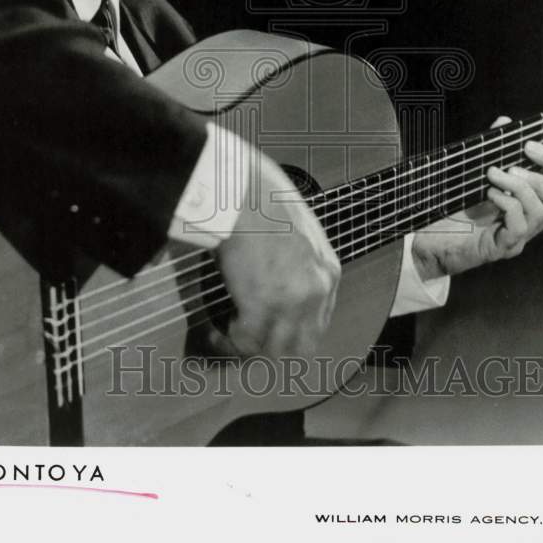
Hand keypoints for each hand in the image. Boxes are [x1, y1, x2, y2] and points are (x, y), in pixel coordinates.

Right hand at [212, 152, 340, 358]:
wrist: (243, 191)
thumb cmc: (262, 198)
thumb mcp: (299, 229)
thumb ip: (298, 259)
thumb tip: (276, 275)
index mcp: (328, 272)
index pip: (317, 323)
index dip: (287, 332)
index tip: (264, 329)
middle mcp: (316, 291)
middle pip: (300, 346)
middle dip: (270, 348)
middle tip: (244, 341)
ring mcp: (292, 302)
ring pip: (273, 350)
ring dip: (246, 349)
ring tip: (223, 338)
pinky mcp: (262, 307)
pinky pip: (245, 342)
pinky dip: (226, 342)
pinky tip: (214, 332)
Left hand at [411, 115, 542, 279]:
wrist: (428, 239)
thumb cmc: (452, 207)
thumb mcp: (472, 174)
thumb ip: (490, 149)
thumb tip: (504, 121)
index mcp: (528, 201)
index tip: (527, 144)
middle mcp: (530, 221)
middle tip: (513, 165)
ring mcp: (519, 236)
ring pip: (541, 211)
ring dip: (519, 187)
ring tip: (493, 175)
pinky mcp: (502, 248)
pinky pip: (520, 227)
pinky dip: (508, 204)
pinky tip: (490, 195)